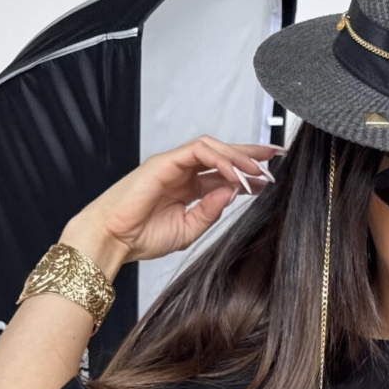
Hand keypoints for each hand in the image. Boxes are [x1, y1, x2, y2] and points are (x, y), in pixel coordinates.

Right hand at [63, 134, 284, 265]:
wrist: (112, 240)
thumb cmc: (140, 236)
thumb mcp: (188, 230)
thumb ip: (211, 211)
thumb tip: (234, 192)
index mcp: (188, 188)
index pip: (223, 172)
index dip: (248, 171)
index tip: (271, 176)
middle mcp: (181, 173)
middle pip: (222, 154)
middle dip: (250, 154)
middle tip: (276, 158)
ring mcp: (172, 165)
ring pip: (212, 147)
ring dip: (238, 158)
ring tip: (258, 173)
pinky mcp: (164, 162)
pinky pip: (198, 152)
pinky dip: (219, 161)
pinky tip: (235, 176)